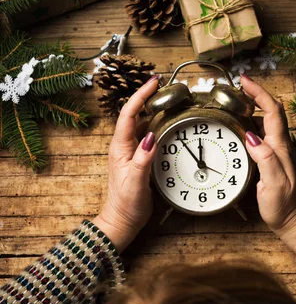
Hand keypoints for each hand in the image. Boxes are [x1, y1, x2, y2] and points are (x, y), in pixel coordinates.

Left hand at [93, 76, 158, 253]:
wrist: (123, 220)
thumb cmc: (126, 204)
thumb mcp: (136, 182)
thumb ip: (143, 159)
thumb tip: (151, 136)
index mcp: (120, 148)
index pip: (129, 114)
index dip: (140, 96)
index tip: (154, 82)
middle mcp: (124, 146)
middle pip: (134, 114)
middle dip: (147, 96)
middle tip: (164, 85)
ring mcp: (131, 151)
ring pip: (141, 123)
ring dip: (153, 109)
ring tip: (167, 98)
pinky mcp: (138, 158)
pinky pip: (147, 135)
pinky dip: (157, 124)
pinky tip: (167, 123)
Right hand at [241, 75, 295, 267]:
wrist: (292, 220)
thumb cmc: (283, 205)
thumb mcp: (274, 183)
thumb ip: (265, 158)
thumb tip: (251, 136)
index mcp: (281, 147)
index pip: (273, 111)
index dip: (260, 93)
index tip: (244, 81)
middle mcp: (280, 145)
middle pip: (271, 110)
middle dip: (256, 93)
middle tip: (237, 86)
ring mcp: (276, 151)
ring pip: (266, 120)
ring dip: (253, 106)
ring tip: (234, 100)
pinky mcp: (270, 159)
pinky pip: (261, 133)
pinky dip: (250, 122)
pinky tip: (239, 125)